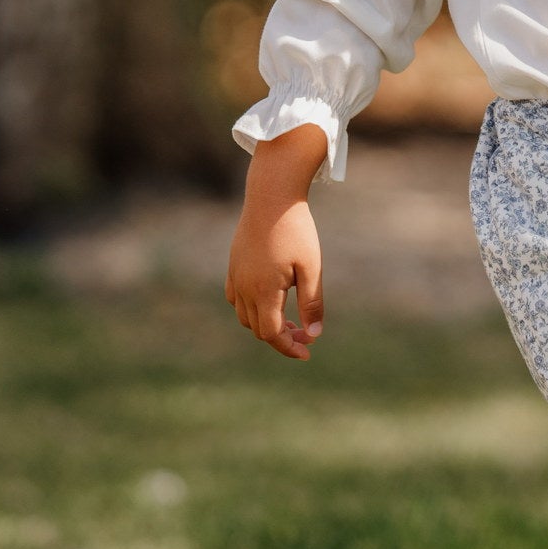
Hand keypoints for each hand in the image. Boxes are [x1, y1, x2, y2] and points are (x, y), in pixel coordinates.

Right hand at [224, 125, 327, 359]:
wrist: (272, 196)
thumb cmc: (296, 230)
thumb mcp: (311, 268)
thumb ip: (312, 303)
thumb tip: (314, 335)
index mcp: (263, 291)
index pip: (271, 334)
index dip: (289, 347)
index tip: (308, 352)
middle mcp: (244, 287)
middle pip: (258, 328)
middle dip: (281, 337)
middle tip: (306, 334)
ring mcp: (235, 275)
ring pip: (245, 315)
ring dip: (266, 324)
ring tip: (291, 320)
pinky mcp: (233, 264)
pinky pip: (236, 298)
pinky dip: (251, 308)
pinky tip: (270, 301)